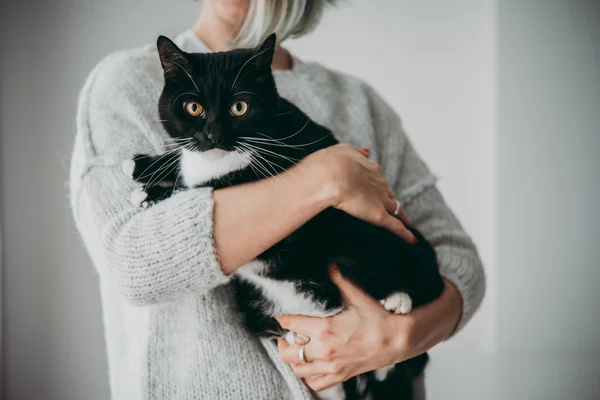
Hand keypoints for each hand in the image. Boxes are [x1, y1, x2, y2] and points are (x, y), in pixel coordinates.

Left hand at [276, 267, 461, 391]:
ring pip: (299, 370)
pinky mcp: (340, 375)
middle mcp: (324, 351)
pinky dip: (308, 377)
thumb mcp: (357, 295)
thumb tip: (331, 264)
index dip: (283, 319)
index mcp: (325, 329)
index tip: (281, 316)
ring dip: (293, 360)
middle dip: (283, 344)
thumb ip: (340, 279)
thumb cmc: (377, 318)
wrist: (397, 340)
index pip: (291, 325)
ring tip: (296, 351)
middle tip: (285, 336)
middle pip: (288, 353)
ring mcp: (332, 366)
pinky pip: (316, 383)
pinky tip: (309, 367)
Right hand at [303, 144, 415, 242]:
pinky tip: (412, 240)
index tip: (378, 188)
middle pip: (389, 193)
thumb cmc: (331, 162)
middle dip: (392, 200)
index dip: (379, 184)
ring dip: (403, 215)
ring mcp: (381, 200)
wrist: (330, 174)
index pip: (378, 178)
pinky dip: (405, 234)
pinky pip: (395, 226)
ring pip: (396, 208)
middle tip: (394, 207)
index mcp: (370, 168)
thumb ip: (356, 152)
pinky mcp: (379, 215)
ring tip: (408, 223)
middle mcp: (379, 183)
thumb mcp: (343, 151)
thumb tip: (367, 151)